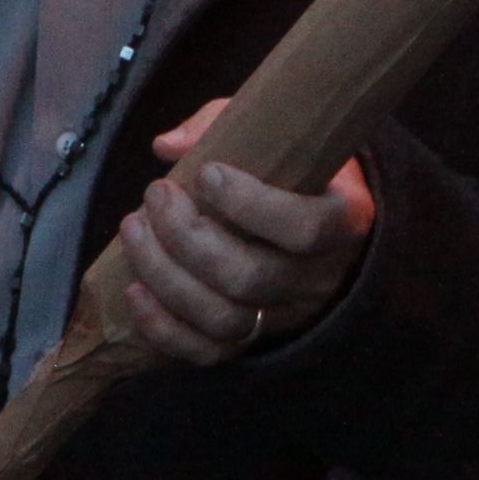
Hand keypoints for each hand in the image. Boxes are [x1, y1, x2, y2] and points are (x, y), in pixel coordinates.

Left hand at [112, 102, 372, 365]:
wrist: (321, 213)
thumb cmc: (293, 162)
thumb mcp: (275, 129)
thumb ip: (221, 126)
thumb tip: (167, 147)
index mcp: (344, 218)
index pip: (304, 229)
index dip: (250, 205)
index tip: (205, 173)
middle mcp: (319, 277)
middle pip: (251, 278)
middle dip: (188, 237)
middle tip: (155, 195)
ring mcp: (286, 314)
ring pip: (226, 320)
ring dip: (167, 278)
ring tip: (134, 230)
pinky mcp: (254, 338)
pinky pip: (209, 353)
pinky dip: (165, 329)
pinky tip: (135, 290)